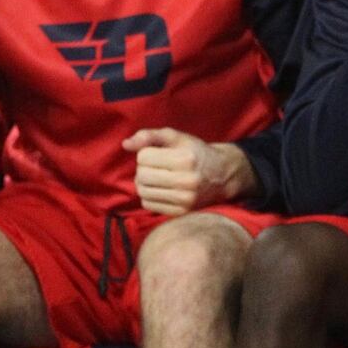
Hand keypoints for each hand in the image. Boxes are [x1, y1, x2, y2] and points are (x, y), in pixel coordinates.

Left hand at [122, 129, 259, 214]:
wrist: (222, 175)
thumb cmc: (195, 153)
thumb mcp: (176, 137)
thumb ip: (149, 136)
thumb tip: (125, 144)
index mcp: (185, 159)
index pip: (143, 157)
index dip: (147, 153)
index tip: (159, 154)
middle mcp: (187, 181)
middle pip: (141, 176)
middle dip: (143, 169)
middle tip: (156, 167)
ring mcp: (185, 199)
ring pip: (143, 192)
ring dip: (144, 183)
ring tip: (157, 178)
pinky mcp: (182, 211)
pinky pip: (148, 205)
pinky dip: (149, 196)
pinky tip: (161, 190)